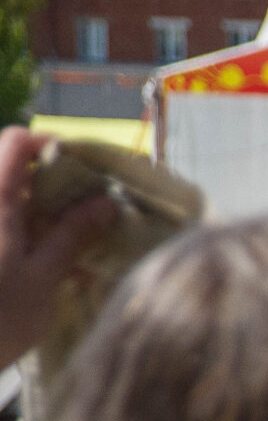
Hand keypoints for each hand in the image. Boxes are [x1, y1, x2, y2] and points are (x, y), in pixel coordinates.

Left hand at [0, 128, 114, 369]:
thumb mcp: (44, 278)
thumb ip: (72, 236)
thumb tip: (105, 201)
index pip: (16, 141)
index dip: (49, 146)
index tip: (84, 173)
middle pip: (13, 171)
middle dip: (55, 187)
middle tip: (91, 216)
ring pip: (11, 205)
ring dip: (44, 218)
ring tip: (75, 249)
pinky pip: (6, 232)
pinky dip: (28, 240)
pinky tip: (50, 270)